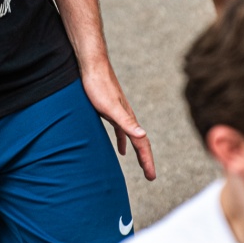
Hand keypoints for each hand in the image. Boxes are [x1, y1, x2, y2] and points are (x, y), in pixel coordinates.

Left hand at [80, 61, 155, 179]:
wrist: (92, 66)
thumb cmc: (98, 86)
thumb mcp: (110, 108)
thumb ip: (126, 123)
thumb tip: (142, 136)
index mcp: (129, 119)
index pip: (142, 144)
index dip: (147, 161)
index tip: (151, 177)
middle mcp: (128, 117)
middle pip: (140, 142)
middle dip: (146, 160)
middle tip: (151, 176)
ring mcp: (120, 113)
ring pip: (132, 138)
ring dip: (137, 152)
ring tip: (141, 165)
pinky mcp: (110, 110)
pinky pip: (121, 131)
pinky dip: (122, 142)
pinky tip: (120, 149)